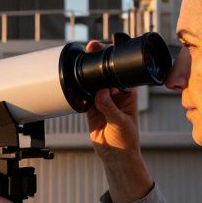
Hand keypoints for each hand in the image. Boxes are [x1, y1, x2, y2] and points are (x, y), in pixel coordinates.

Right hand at [84, 40, 153, 202]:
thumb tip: (100, 94)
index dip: (116, 59)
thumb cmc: (127, 140)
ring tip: (81, 58)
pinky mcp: (91, 108)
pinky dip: (79, 87)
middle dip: (99, 59)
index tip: (110, 45)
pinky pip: (83, 94)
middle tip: (92, 47)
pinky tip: (74, 79)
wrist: (115, 156)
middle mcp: (115, 94)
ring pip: (93, 81)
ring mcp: (102, 100)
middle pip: (105, 73)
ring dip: (87, 71)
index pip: (121, 72)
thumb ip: (109, 108)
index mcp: (127, 93)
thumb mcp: (121, 123)